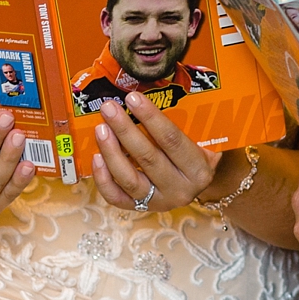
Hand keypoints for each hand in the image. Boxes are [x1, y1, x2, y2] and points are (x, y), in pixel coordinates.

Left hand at [90, 90, 218, 211]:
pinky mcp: (140, 208)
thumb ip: (184, 123)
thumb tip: (153, 91)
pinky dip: (103, 178)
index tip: (133, 98)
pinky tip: (96, 156)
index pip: (172, 140)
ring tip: (100, 128)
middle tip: (109, 108)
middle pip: (148, 158)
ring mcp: (158, 202)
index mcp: (199, 170)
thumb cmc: (195, 155)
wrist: (194, 185)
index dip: (151, 118)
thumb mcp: (201, 140)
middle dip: (125, 129)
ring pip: (129, 179)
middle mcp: (180, 190)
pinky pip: (116, 197)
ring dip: (111, 151)